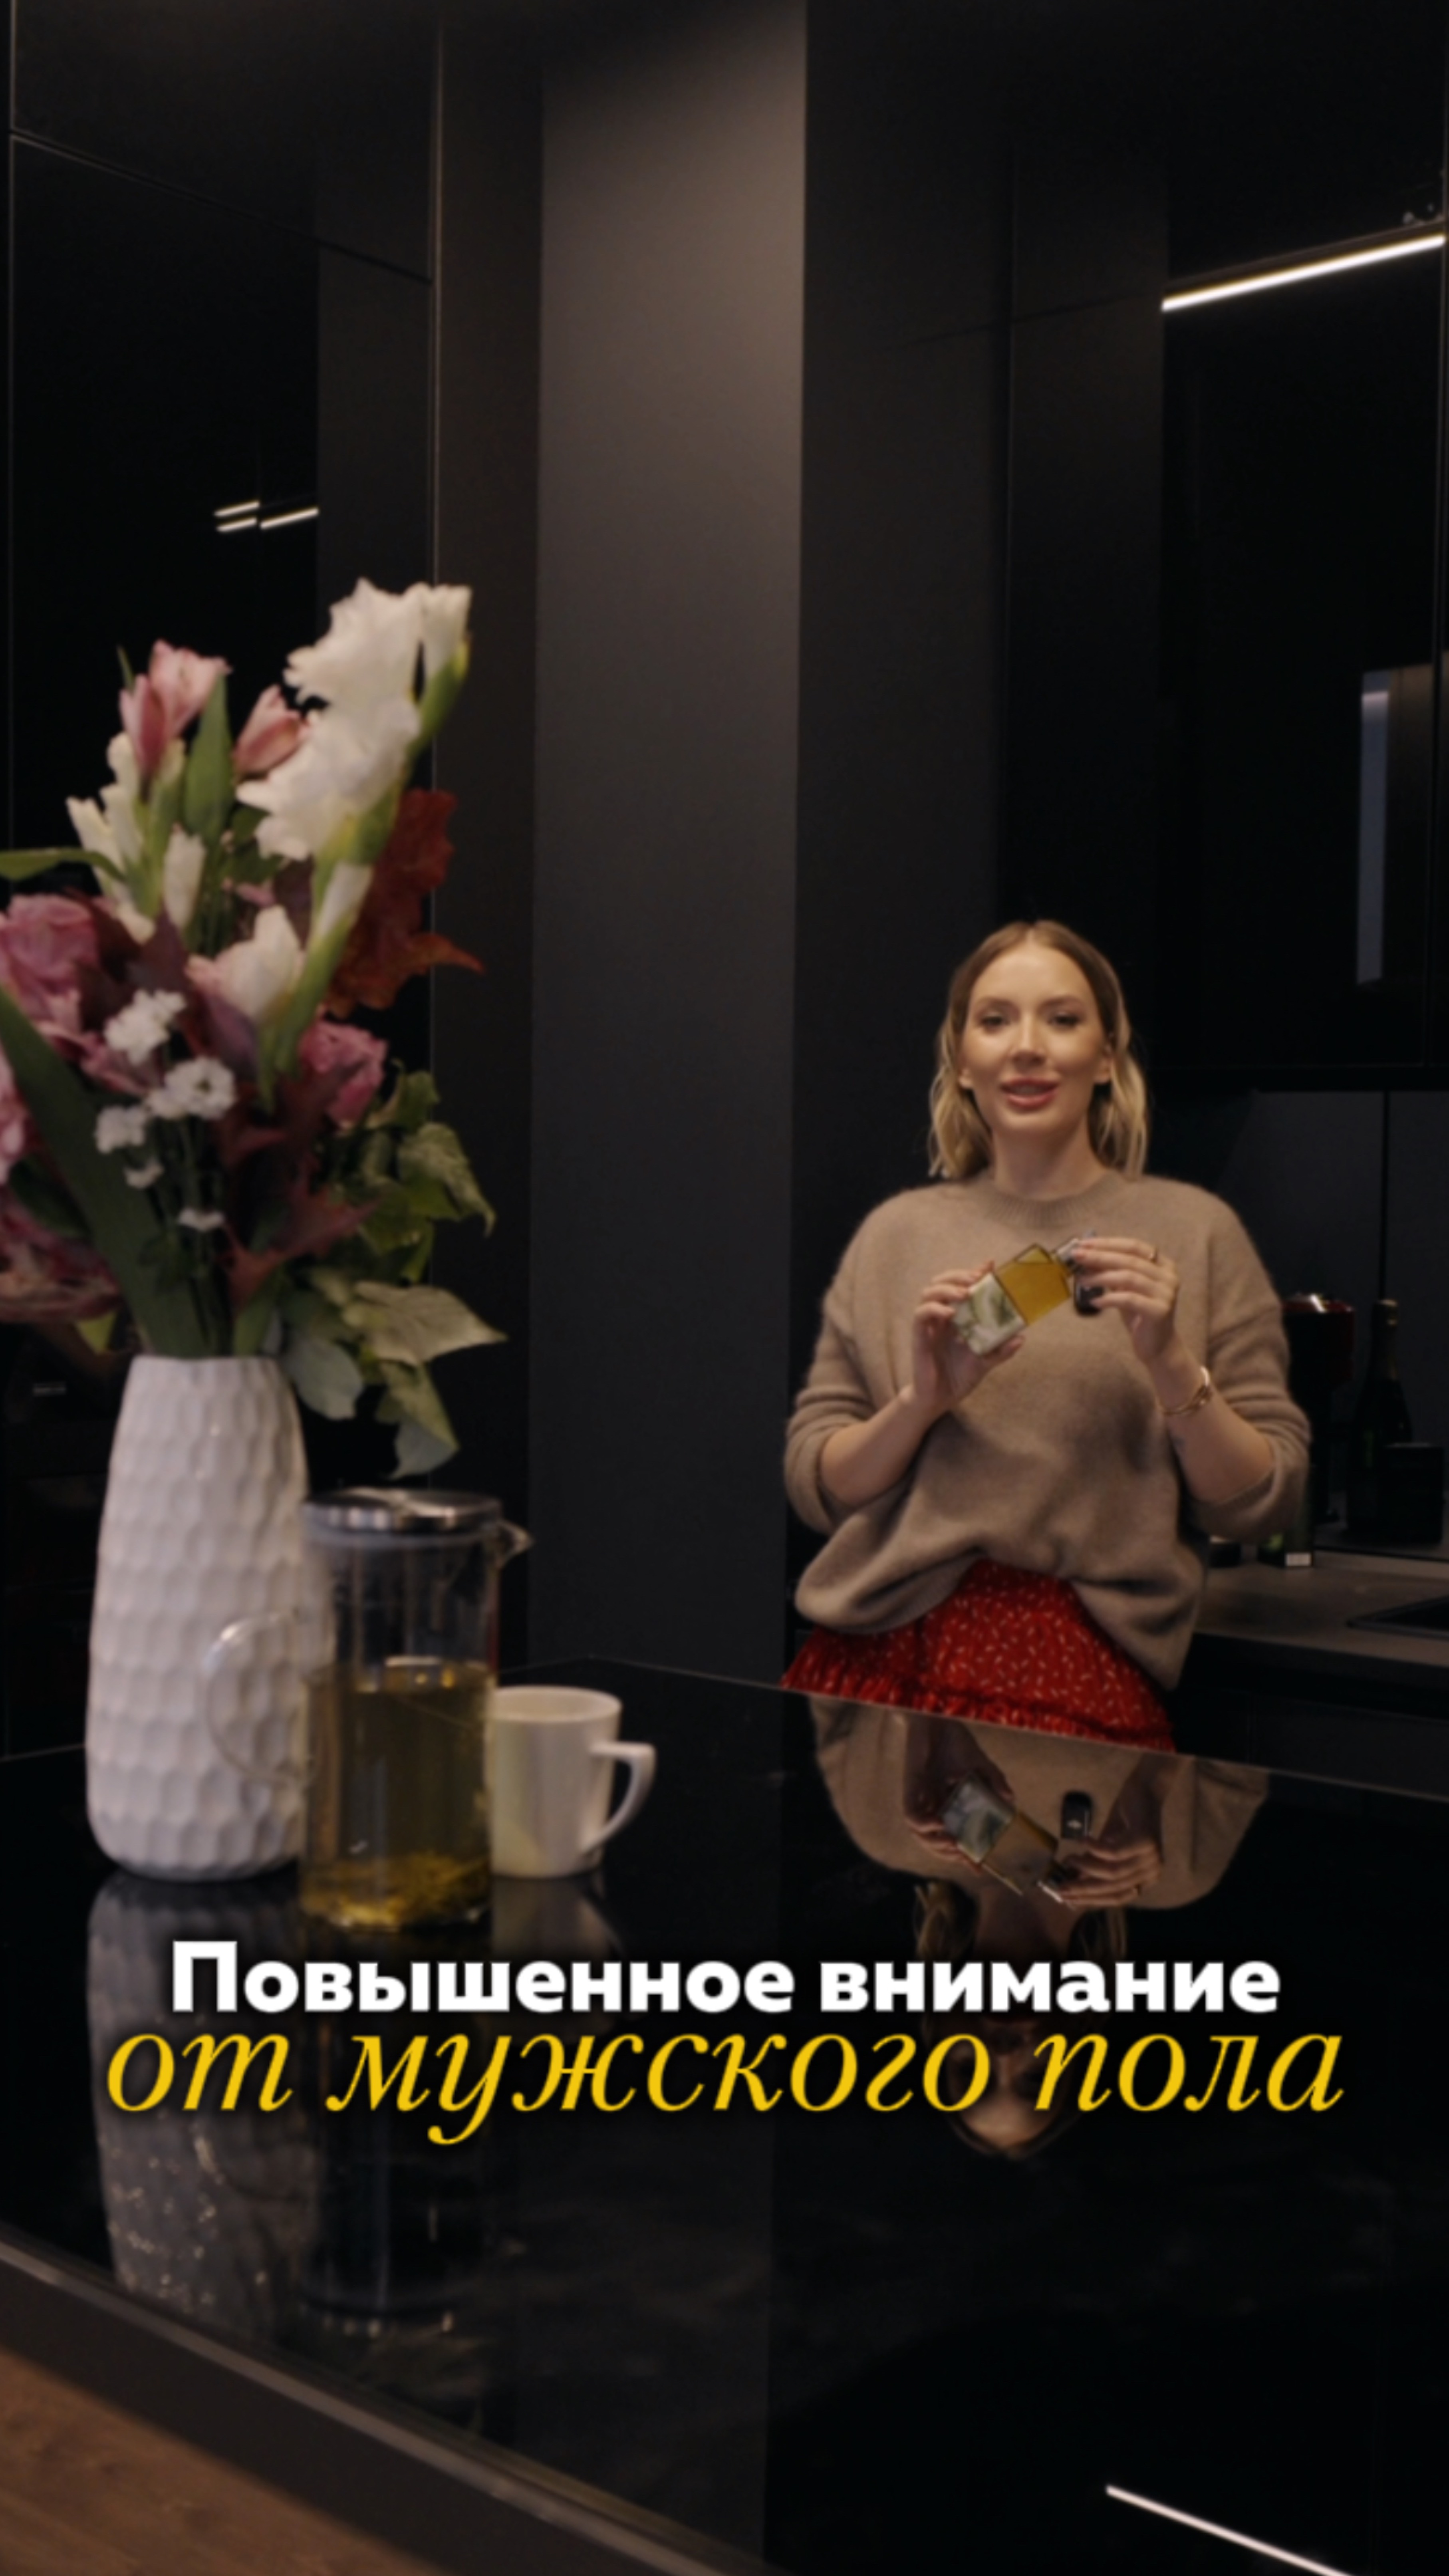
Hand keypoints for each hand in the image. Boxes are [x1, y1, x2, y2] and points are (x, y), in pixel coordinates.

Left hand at [905, 1717, 1014, 1866]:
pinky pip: (911, 1815)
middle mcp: (931, 1804)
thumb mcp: (980, 1764)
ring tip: (955, 1845)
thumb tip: (1011, 1800)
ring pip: (919, 1835)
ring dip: (936, 1845)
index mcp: (946, 1804)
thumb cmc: (955, 1740)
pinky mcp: (910, 1787)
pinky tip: (941, 1824)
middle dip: (949, 1854)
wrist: (937, 1715)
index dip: (963, 1856)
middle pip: (933, 1842)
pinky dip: (924, 1825)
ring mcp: (919, 1797)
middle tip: (967, 1858)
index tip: (978, 1868)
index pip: (951, 1837)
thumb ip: (994, 1781)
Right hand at [910, 1266, 1024, 1418]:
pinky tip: (950, 1313)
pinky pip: (921, 1315)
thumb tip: (1022, 1337)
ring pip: (928, 1292)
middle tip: (976, 1278)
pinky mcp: (919, 1336)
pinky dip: (934, 1309)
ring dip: (946, 1288)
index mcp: (956, 1316)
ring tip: (964, 1292)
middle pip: (941, 1281)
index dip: (972, 1271)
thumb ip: (1001, 1350)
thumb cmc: (959, 1377)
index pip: (960, 1285)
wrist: (940, 1399)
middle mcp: (940, 1316)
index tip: (989, 1265)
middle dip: (958, 1274)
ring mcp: (928, 1325)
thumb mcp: (985, 1361)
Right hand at [1050, 1830, 1162, 1908]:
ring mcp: (1152, 1858)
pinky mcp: (1146, 1841)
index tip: (1067, 1899)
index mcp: (1145, 1878)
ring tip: (1067, 1859)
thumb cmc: (1126, 1820)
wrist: (1144, 1789)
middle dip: (1084, 1889)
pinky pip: (1115, 1852)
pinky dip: (1095, 1849)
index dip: (1091, 1900)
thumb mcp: (1107, 1847)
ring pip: (1113, 1872)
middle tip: (1061, 1888)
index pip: (1116, 1897)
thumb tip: (1072, 1881)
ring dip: (1086, 1867)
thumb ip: (1095, 1865)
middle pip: (1114, 1887)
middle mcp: (1152, 1872)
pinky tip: (1081, 1841)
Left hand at [1067, 1235, 1179, 1365]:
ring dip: (1101, 1277)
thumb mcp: (1124, 1288)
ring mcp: (1167, 1293)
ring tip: (1082, 1280)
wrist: (1157, 1345)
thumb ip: (1111, 1271)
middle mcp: (1169, 1275)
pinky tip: (1095, 1301)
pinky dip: (1110, 1298)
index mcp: (1163, 1264)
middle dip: (1100, 1256)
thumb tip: (1086, 1254)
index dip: (1108, 1243)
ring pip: (1129, 1277)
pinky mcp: (1160, 1311)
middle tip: (1077, 1256)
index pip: (1133, 1246)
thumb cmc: (1139, 1313)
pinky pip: (1130, 1299)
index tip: (1083, 1243)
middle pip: (1130, 1259)